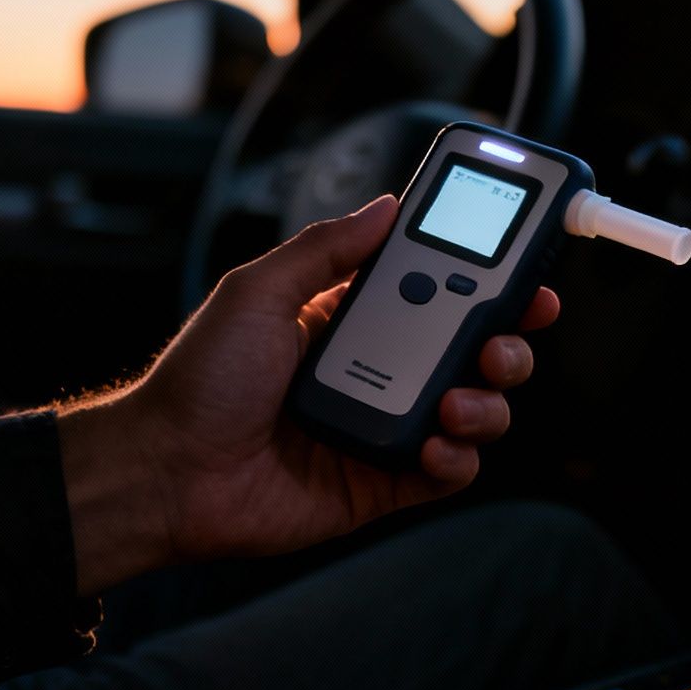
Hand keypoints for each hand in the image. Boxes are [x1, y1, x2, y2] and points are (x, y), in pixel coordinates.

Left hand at [57, 194, 558, 592]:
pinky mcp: (384, 483)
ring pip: (475, 410)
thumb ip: (324, 249)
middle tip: (507, 337)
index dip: (488, 281)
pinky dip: (459, 458)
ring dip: (487, 402)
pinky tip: (436, 444)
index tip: (523, 270)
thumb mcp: (257, 292)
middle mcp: (379, 371)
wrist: (167, 473)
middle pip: (473, 350)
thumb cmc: (197, 383)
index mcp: (351, 319)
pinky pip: (449, 471)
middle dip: (507, 340)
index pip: (439, 291)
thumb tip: (384, 205)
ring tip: (457, 400)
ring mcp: (385, 428)